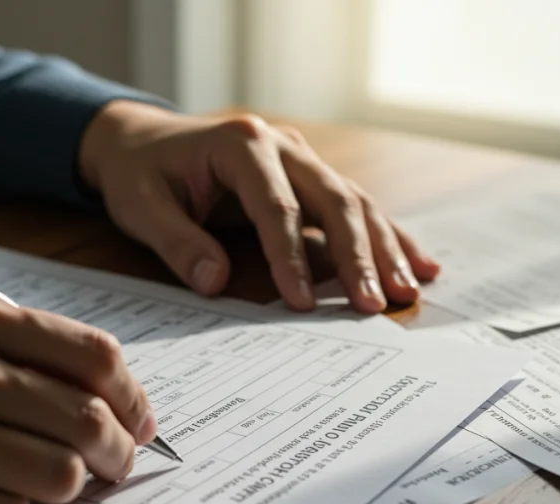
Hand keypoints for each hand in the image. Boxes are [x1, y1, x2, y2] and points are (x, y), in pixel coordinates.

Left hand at [79, 101, 440, 312]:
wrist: (141, 142)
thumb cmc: (140, 174)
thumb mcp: (141, 207)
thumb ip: (177, 243)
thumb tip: (215, 283)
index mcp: (241, 144)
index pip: (277, 207)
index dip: (290, 257)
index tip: (300, 304)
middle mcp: (282, 145)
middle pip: (333, 200)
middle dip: (357, 256)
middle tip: (374, 304)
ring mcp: (301, 158)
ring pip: (354, 202)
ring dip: (383, 249)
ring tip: (406, 292)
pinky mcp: (310, 178)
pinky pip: (354, 207)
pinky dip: (385, 237)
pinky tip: (419, 264)